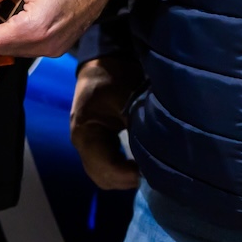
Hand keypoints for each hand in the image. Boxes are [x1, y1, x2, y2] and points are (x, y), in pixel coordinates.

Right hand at [70, 54, 141, 190]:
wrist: (102, 61)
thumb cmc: (114, 76)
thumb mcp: (128, 99)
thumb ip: (140, 125)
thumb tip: (160, 152)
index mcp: (86, 132)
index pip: (105, 168)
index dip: (128, 175)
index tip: (152, 173)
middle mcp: (81, 143)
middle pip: (102, 177)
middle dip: (127, 180)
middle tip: (153, 175)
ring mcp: (85, 144)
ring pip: (103, 174)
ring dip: (124, 177)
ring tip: (147, 171)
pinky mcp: (93, 142)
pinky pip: (104, 166)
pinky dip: (121, 169)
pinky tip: (138, 164)